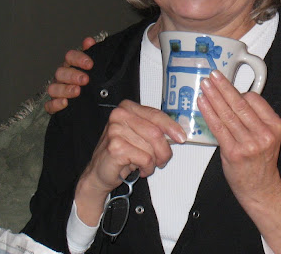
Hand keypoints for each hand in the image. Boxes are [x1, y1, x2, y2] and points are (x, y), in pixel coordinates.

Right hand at [45, 37, 95, 113]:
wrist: (93, 101)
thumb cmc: (91, 80)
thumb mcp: (95, 67)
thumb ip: (93, 52)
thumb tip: (89, 41)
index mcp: (71, 65)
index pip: (70, 57)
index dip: (79, 59)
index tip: (90, 64)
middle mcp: (62, 77)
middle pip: (61, 72)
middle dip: (73, 76)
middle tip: (85, 80)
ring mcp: (56, 91)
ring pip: (53, 88)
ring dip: (65, 89)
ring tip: (77, 91)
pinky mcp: (54, 105)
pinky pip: (49, 105)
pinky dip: (55, 104)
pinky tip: (65, 103)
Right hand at [75, 100, 186, 225]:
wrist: (98, 173)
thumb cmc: (120, 153)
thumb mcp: (138, 135)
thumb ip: (154, 129)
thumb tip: (178, 132)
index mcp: (127, 108)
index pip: (156, 115)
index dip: (171, 127)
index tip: (181, 137)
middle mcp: (119, 115)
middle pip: (156, 133)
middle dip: (164, 150)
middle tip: (163, 160)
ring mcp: (115, 130)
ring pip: (151, 148)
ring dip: (154, 161)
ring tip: (146, 164)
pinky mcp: (115, 147)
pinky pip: (145, 159)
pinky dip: (147, 167)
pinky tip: (139, 168)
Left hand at [197, 70, 280, 203]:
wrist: (260, 188)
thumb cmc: (260, 162)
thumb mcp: (268, 136)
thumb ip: (256, 118)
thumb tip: (235, 97)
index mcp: (275, 126)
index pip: (255, 100)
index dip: (238, 91)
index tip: (226, 84)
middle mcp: (264, 134)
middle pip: (240, 104)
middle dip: (224, 87)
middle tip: (213, 75)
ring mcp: (249, 144)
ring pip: (228, 113)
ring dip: (214, 96)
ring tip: (205, 85)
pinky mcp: (234, 152)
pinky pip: (218, 127)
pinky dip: (209, 112)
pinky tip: (202, 103)